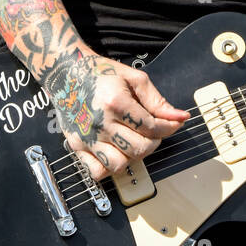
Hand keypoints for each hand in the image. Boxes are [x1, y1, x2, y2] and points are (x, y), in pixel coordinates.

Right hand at [41, 50, 189, 180]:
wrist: (66, 74)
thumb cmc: (100, 73)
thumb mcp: (133, 78)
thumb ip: (157, 101)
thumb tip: (179, 116)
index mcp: (116, 103)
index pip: (151, 127)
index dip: (169, 127)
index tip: (173, 124)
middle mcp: (100, 123)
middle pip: (139, 149)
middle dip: (154, 142)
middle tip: (153, 132)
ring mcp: (87, 138)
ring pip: (119, 165)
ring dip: (132, 157)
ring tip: (133, 141)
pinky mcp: (76, 146)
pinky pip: (97, 172)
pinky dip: (109, 168)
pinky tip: (115, 152)